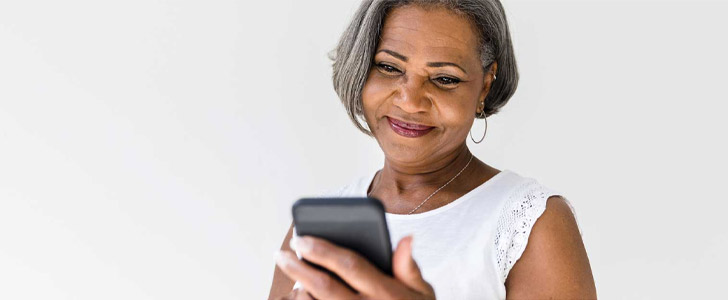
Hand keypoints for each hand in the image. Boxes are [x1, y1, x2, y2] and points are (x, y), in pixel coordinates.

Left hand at [274, 235, 434, 299]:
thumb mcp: (423, 293)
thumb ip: (410, 267)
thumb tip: (406, 238)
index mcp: (387, 293)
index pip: (350, 265)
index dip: (323, 250)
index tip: (302, 238)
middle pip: (324, 285)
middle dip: (298, 267)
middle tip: (281, 253)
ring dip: (298, 289)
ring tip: (292, 274)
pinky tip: (300, 293)